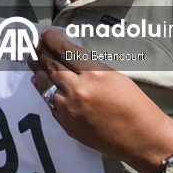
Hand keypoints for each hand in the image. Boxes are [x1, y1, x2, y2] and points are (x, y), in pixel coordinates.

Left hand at [28, 29, 172, 172]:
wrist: (142, 139)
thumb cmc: (135, 105)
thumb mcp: (114, 76)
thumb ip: (90, 66)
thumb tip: (68, 56)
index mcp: (95, 74)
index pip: (65, 51)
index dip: (52, 40)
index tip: (45, 34)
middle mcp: (79, 91)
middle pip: (52, 66)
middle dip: (41, 52)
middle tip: (34, 43)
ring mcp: (70, 110)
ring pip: (45, 85)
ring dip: (37, 70)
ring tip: (31, 59)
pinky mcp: (67, 125)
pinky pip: (50, 103)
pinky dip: (43, 91)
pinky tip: (38, 82)